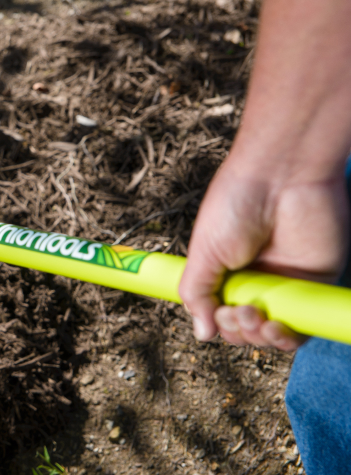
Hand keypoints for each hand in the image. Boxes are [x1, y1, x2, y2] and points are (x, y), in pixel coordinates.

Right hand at [179, 155, 348, 349]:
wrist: (279, 176)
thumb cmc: (236, 202)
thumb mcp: (203, 251)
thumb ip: (197, 292)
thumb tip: (203, 333)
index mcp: (227, 271)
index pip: (220, 313)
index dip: (218, 323)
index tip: (217, 314)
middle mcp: (257, 279)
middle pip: (246, 329)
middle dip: (237, 330)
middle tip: (237, 311)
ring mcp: (287, 282)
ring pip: (273, 334)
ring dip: (260, 337)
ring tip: (253, 314)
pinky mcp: (316, 282)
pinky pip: (305, 325)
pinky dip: (288, 337)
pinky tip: (275, 327)